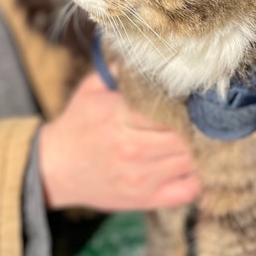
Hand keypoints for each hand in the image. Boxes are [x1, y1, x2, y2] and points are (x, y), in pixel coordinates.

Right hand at [39, 72, 200, 210]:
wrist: (54, 169)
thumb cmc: (77, 125)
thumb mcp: (92, 89)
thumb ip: (120, 71)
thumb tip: (149, 56)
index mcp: (120, 117)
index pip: (172, 108)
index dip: (188, 103)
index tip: (192, 99)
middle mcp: (133, 148)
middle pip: (186, 135)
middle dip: (197, 126)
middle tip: (200, 119)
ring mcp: (141, 177)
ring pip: (192, 160)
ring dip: (200, 150)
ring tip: (198, 140)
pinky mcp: (146, 199)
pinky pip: (188, 190)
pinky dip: (196, 178)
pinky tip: (189, 166)